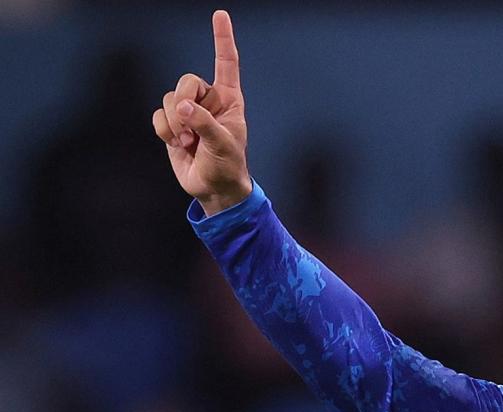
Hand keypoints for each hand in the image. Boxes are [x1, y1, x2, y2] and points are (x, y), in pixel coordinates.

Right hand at [152, 9, 251, 214]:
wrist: (214, 188)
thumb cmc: (228, 165)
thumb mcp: (222, 144)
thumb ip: (204, 123)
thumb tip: (181, 107)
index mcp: (229, 100)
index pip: (226, 63)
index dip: (222, 39)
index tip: (220, 14)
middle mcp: (208, 101)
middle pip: (186, 80)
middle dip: (184, 102)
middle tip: (191, 128)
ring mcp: (188, 112)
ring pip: (169, 98)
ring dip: (175, 123)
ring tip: (189, 142)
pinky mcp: (172, 125)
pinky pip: (158, 115)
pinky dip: (164, 130)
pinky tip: (178, 145)